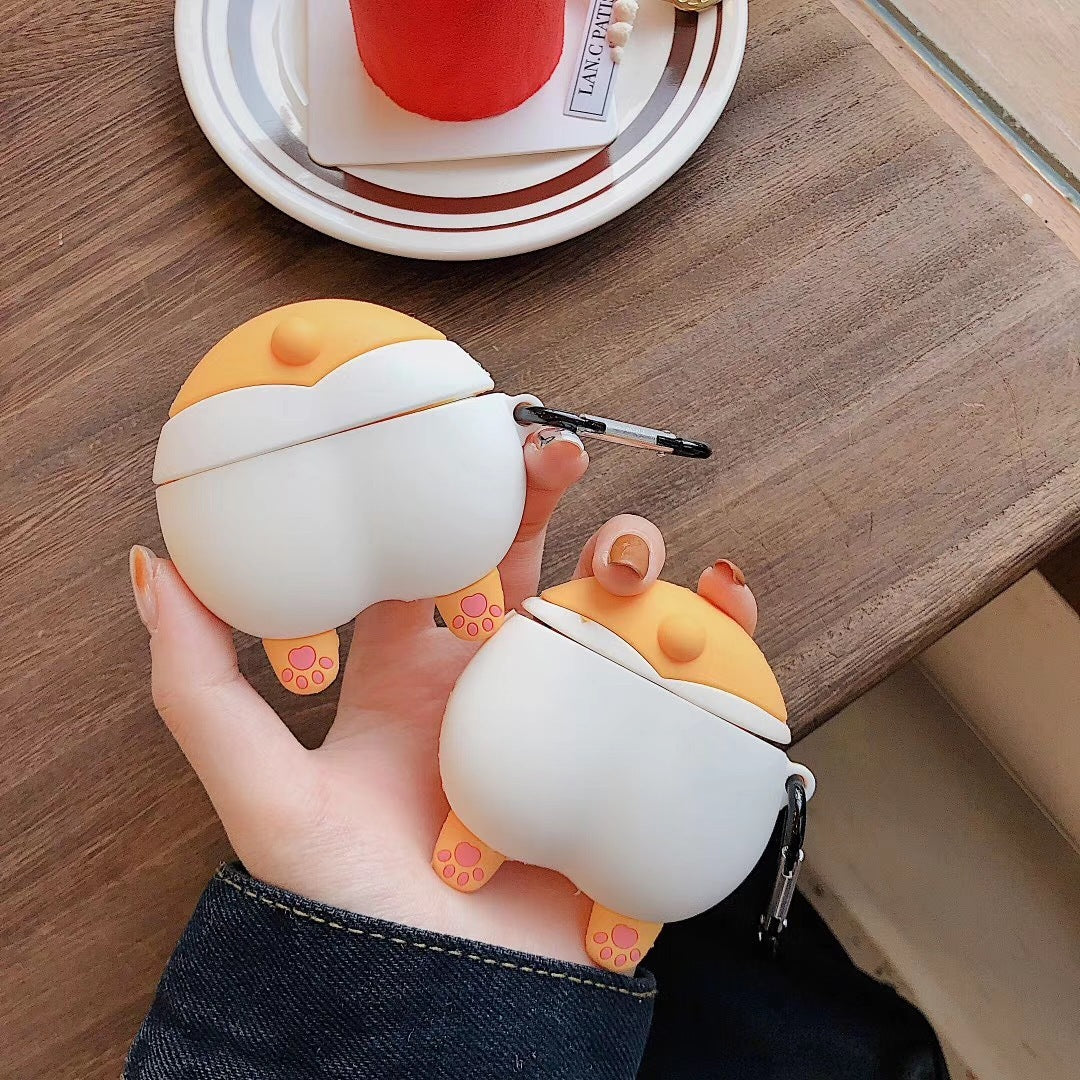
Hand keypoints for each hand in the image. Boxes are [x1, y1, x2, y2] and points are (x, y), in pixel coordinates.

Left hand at [130, 431, 757, 966]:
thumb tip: (149, 564)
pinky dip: (718, 636)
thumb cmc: (347, 911)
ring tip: (630, 548)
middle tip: (559, 453)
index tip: (465, 437)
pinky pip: (684, 691)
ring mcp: (565, 722)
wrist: (444, 1018)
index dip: (450, 492)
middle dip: (550, 501)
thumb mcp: (262, 795)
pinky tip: (721, 597)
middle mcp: (493, 688)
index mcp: (413, 676)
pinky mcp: (626, 766)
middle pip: (533, 568)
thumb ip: (199, 685)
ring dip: (633, 561)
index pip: (435, 558)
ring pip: (611, 612)